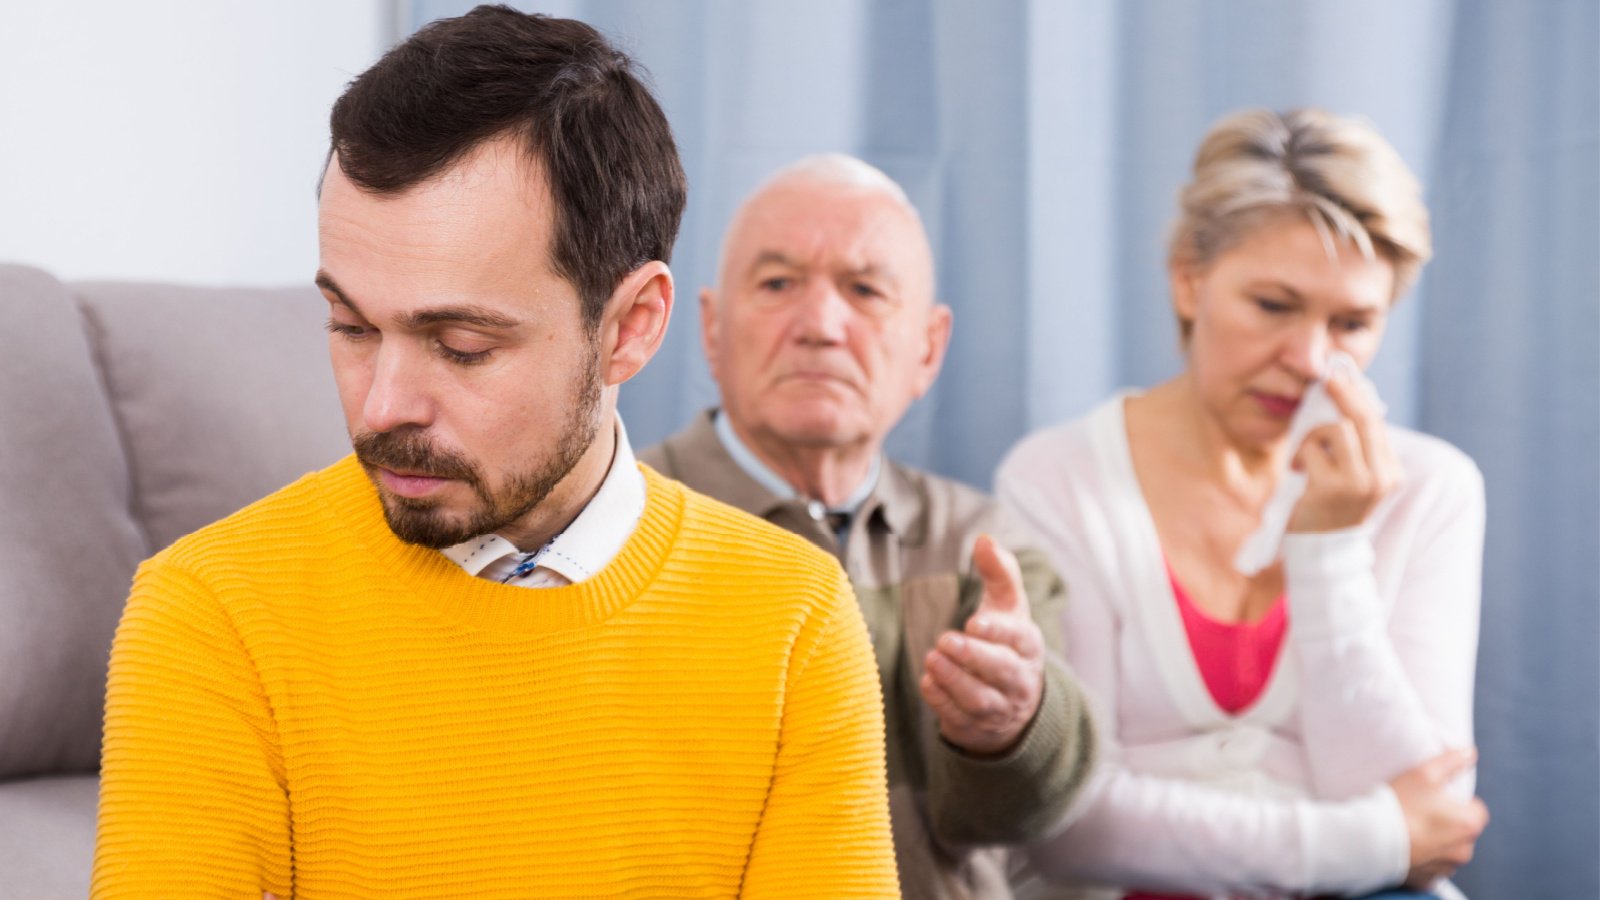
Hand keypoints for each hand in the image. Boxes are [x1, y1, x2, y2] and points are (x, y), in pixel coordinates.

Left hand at [919, 534, 1045, 755]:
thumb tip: (984, 539)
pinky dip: (942, 702)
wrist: (1013, 703)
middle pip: (1002, 672)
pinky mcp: (976, 728)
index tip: (975, 622)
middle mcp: (1019, 681)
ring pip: (981, 700)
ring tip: (932, 658)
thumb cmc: (1006, 642)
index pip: (1020, 640)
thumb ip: (999, 571)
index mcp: (1028, 647)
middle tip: (945, 639)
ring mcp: (1000, 709)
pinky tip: (928, 680)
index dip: (999, 632)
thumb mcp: (1008, 606)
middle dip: (974, 657)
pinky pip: (959, 719)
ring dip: (954, 680)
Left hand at [1288, 370, 1402, 532]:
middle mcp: (1381, 477)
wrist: (1321, 551)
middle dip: (1344, 392)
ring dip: (1313, 435)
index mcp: (1391, 472)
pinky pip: (1312, 449)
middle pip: (1365, 418)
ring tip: (1305, 454)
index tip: (1345, 375)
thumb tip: (1346, 398)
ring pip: (1337, 429)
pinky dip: (1300, 453)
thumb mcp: (1352, 478)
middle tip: (1328, 377)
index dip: (1359, 395)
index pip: (1377, 423)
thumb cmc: (1330, 508)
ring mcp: (1359, 483)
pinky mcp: (1331, 488)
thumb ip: (1356, 447)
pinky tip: (1298, 470)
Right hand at [1391, 747, 1489, 888]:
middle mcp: (1464, 850)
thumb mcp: (1423, 773)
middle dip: (1446, 823)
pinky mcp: (1428, 881)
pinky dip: (1421, 859)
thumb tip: (1471, 753)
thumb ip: (1451, 761)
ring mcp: (1446, 869)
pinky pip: (1430, 868)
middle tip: (1418, 812)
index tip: (1434, 798)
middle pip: (1461, 831)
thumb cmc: (1399, 804)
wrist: (1369, 840)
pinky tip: (1404, 847)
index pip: (1476, 809)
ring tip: (1409, 829)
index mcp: (1469, 824)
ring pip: (1447, 850)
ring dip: (1435, 842)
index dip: (1456, 802)